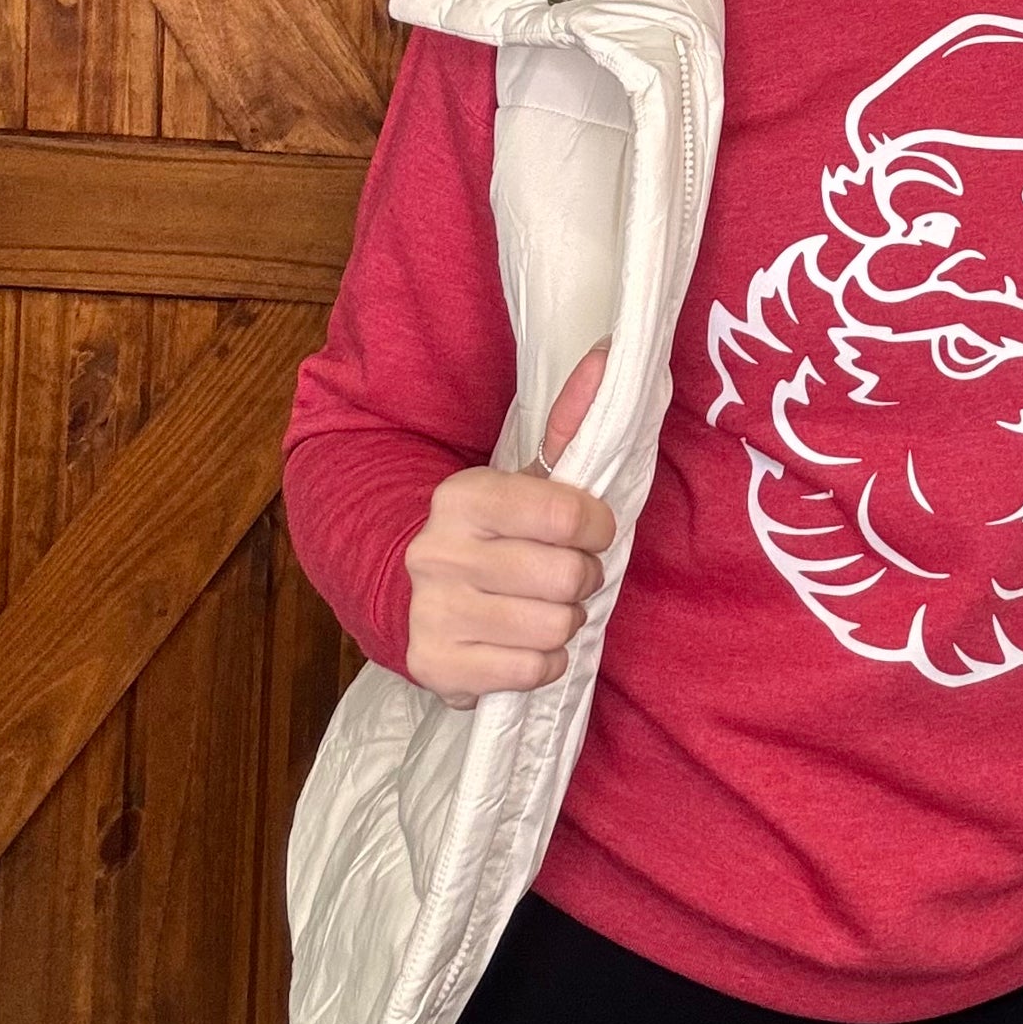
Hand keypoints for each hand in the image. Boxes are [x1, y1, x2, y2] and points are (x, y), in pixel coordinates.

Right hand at [404, 341, 617, 708]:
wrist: (410, 590)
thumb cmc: (492, 532)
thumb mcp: (526, 477)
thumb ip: (572, 420)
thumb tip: (612, 352)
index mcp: (463, 496)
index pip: (567, 516)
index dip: (596, 527)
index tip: (589, 530)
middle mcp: (438, 552)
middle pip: (567, 578)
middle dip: (581, 578)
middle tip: (564, 574)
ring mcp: (432, 613)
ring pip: (554, 626)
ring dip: (564, 621)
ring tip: (543, 607)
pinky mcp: (435, 668)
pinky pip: (532, 671)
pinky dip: (544, 661)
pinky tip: (524, 642)